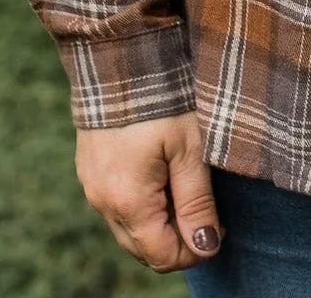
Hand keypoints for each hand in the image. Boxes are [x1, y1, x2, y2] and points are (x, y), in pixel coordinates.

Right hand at [75, 109, 224, 271]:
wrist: (121, 53)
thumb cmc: (163, 97)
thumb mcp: (191, 148)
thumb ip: (197, 202)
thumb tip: (205, 247)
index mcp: (127, 201)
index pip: (162, 256)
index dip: (196, 249)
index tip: (221, 225)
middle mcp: (101, 202)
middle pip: (143, 249)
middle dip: (178, 240)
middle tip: (208, 209)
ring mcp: (90, 186)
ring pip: (129, 228)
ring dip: (160, 222)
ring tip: (186, 184)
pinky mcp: (89, 169)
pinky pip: (116, 205)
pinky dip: (142, 204)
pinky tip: (163, 173)